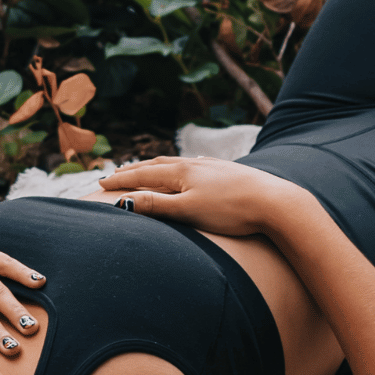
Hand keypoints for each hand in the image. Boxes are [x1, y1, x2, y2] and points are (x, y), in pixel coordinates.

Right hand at [100, 156, 294, 235]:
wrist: (275, 203)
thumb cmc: (231, 211)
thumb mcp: (187, 210)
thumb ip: (156, 205)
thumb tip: (123, 201)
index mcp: (181, 173)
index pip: (141, 175)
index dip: (119, 180)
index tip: (99, 183)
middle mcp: (194, 164)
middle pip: (157, 165)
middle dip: (134, 170)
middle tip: (115, 175)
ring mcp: (213, 167)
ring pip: (176, 164)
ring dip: (156, 167)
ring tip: (146, 170)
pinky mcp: (228, 172)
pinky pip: (195, 166)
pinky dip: (180, 168)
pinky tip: (188, 169)